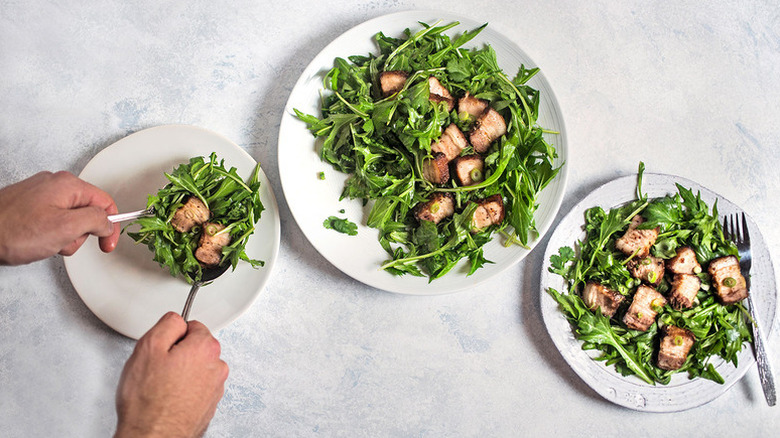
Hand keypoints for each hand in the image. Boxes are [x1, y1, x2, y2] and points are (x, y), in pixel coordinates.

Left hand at [0, 171, 118, 264]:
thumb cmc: (12, 231)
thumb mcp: (66, 228)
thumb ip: (96, 220)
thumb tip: (106, 221)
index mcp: (68, 185)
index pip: (105, 202)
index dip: (110, 226)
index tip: (107, 243)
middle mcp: (54, 184)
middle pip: (87, 211)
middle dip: (80, 233)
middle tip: (63, 242)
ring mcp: (40, 194)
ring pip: (69, 218)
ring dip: (63, 236)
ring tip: (45, 242)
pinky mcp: (28, 205)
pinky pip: (52, 220)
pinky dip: (49, 234)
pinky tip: (36, 240)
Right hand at [115, 312, 228, 437]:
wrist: (154, 437)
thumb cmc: (149, 399)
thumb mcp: (149, 346)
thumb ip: (168, 324)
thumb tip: (177, 319)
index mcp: (205, 347)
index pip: (191, 326)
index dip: (171, 336)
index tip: (161, 348)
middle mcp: (217, 366)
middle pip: (195, 347)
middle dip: (177, 354)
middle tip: (157, 368)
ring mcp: (215, 387)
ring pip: (196, 368)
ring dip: (181, 373)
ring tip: (161, 386)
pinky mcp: (209, 404)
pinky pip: (196, 387)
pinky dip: (184, 390)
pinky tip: (168, 398)